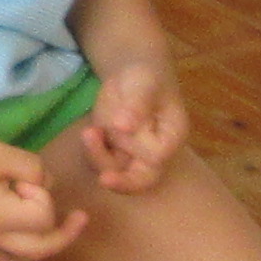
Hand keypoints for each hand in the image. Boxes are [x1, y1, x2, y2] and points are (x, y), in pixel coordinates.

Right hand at [0, 123, 82, 260]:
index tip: (22, 177)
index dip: (43, 193)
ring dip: (46, 232)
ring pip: (29, 249)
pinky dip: (29, 231)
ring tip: (51, 207)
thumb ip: (34, 170)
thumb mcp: (1, 154)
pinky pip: (14, 241)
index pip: (44, 216)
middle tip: (82, 217)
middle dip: (65, 234)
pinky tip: (30, 209)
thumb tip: (46, 186)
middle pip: (43, 249)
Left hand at [85, 58, 189, 190]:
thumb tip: (124, 126)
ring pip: (116, 171)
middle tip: (104, 180)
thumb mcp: (144, 84)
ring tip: (89, 133)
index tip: (122, 128)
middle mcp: (154, 152)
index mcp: (171, 137)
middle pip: (142, 179)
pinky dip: (92, 151)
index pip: (160, 155)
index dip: (143, 149)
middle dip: (124, 183)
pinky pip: (100, 160)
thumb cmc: (146, 78)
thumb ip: (138, 105)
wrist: (130, 76)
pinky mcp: (111, 150)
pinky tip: (89, 132)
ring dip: (99, 158)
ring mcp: (131, 154)